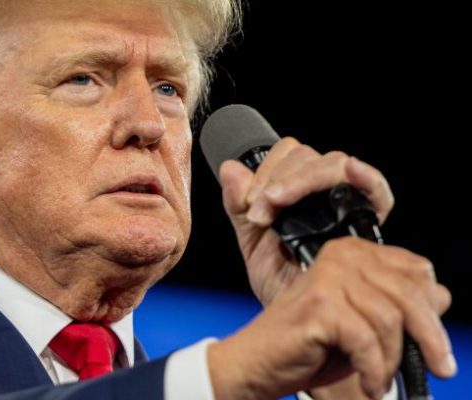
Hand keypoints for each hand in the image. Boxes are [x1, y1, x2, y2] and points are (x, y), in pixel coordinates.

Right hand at [207, 237, 454, 398]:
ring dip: (391, 360)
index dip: (431, 308)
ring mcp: (328, 278)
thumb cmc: (307, 347)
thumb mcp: (363, 323)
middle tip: (440, 369)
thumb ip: (397, 306)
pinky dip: (373, 369)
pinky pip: (368, 341)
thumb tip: (441, 297)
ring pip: (391, 321)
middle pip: (410, 295)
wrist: (255, 364)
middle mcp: (340, 256)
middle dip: (429, 338)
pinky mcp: (320, 305)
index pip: (416, 272)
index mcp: (351, 253)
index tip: (438, 345)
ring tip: (379, 380)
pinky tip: (368, 383)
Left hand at [218, 137, 394, 304]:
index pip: (290, 155)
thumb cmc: (282, 284)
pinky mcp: (372, 221)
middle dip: (279, 178)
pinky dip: (364, 176)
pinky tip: (350, 172)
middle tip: (260, 212)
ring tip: (275, 211)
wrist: (303, 324)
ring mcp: (351, 204)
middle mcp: (327, 193)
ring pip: (334, 163)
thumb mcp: (253, 243)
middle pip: (310, 155)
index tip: (251, 203)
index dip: (267, 170)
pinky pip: (376, 189)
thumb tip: (229, 166)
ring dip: (301, 180)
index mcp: (300, 193)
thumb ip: (240, 206)